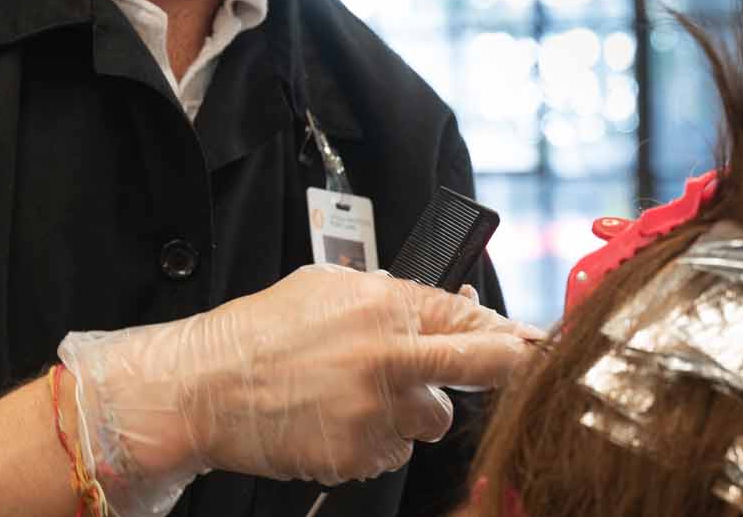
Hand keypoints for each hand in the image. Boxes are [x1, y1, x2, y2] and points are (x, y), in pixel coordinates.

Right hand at [58, 264, 539, 516]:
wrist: (205, 386)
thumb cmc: (260, 333)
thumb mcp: (323, 289)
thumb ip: (386, 296)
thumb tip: (443, 304)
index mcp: (380, 305)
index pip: (466, 315)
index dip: (508, 330)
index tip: (536, 341)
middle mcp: (386, 354)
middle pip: (481, 364)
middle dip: (515, 366)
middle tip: (531, 365)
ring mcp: (376, 410)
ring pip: (434, 419)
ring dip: (412, 411)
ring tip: (359, 395)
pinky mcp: (361, 454)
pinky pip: (393, 451)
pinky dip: (375, 440)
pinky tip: (336, 419)